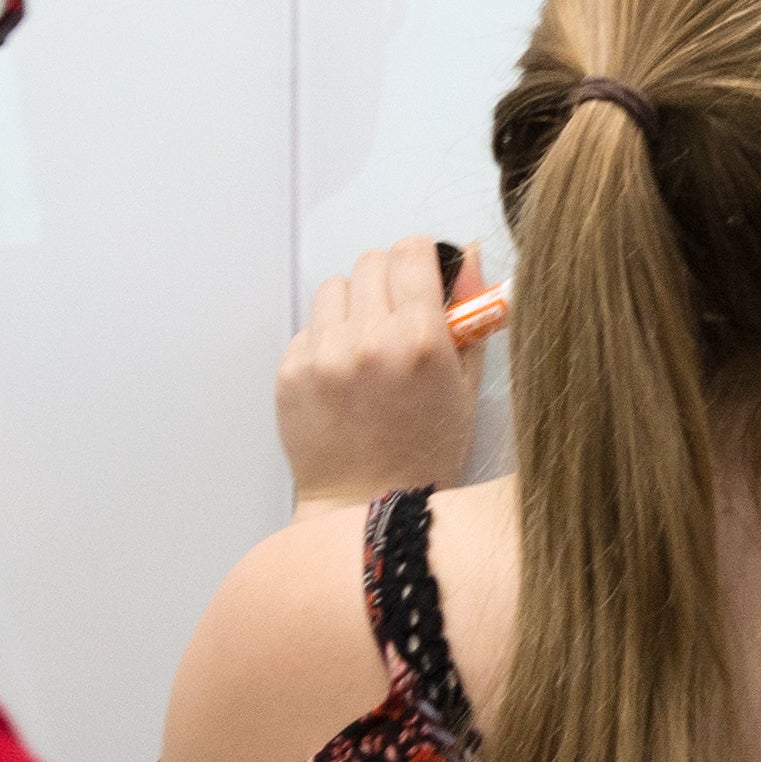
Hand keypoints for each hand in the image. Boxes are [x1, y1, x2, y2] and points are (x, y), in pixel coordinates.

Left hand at [277, 237, 482, 507]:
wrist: (367, 510)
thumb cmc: (426, 454)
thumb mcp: (466, 385)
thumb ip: (469, 314)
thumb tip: (466, 253)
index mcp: (421, 340)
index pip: (411, 251)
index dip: (421, 259)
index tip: (422, 276)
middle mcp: (369, 341)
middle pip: (371, 262)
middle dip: (389, 281)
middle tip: (397, 317)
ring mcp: (325, 357)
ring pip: (335, 288)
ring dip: (353, 307)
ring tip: (366, 348)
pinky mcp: (291, 373)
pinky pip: (308, 327)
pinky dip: (326, 341)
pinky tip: (343, 377)